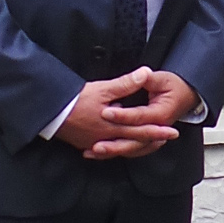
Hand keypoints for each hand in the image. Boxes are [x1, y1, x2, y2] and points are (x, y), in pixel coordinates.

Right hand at [57, 67, 189, 160]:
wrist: (51, 113)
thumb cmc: (76, 100)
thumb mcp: (103, 89)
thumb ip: (126, 84)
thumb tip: (146, 73)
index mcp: (114, 125)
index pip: (142, 129)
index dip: (158, 130)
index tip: (172, 132)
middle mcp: (108, 138)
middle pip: (134, 142)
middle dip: (151, 140)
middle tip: (166, 140)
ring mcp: (96, 143)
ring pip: (120, 148)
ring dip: (134, 145)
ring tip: (146, 143)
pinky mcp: (86, 144)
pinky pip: (105, 149)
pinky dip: (115, 148)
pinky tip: (117, 145)